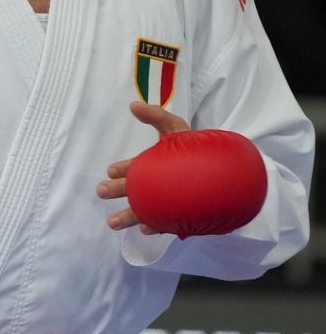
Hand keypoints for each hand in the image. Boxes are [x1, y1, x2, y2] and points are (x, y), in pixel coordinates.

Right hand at [96, 101, 189, 231]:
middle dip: (117, 191)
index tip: (111, 170)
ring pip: (144, 210)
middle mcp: (159, 184)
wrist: (231, 178)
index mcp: (155, 166)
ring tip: (113, 222)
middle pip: (134, 189)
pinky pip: (165, 224)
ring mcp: (168, 202)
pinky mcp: (179, 217)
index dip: (122, 169)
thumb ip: (157, 116)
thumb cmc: (199, 151)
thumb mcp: (178, 129)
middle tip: (102, 191)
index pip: (134, 168)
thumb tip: (132, 105)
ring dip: (127, 215)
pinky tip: (147, 228)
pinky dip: (155, 225)